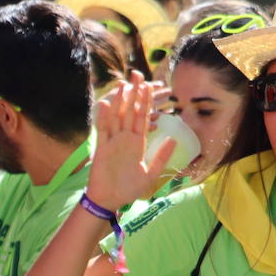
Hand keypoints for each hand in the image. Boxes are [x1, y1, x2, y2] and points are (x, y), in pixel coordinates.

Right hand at [88, 79, 175, 209]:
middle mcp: (125, 139)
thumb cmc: (129, 189)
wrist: (110, 200)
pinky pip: (103, 130)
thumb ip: (161, 156)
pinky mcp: (102, 148)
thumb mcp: (150, 174)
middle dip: (134, 94)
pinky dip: (105, 117)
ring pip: (117, 117)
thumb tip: (174, 139)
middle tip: (137, 76)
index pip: (143, 118)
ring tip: (123, 85)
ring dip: (120, 102)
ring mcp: (113, 142)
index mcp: (138, 143)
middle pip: (130, 112)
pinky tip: (107, 104)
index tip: (150, 86)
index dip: (146, 102)